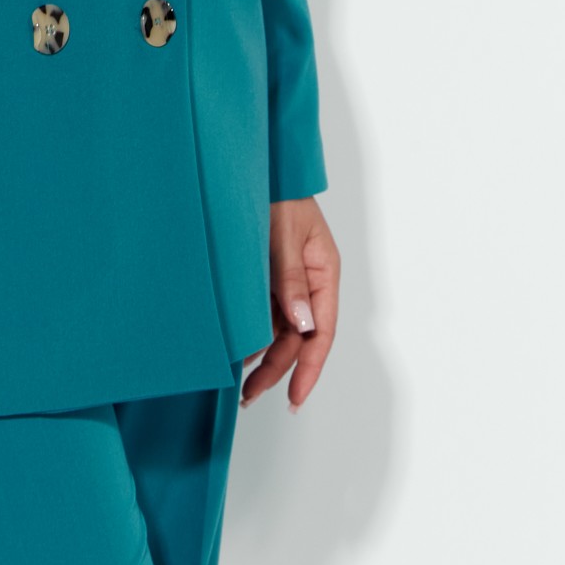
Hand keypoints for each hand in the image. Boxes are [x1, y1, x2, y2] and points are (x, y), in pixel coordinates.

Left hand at [241, 197, 339, 412]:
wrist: (262, 167)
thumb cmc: (277, 194)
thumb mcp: (283, 236)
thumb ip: (291, 280)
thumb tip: (303, 324)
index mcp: (324, 273)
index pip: (322, 333)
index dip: (310, 369)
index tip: (294, 397)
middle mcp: (310, 282)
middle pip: (299, 337)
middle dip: (278, 369)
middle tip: (251, 396)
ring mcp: (290, 279)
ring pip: (281, 329)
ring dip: (264, 356)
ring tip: (241, 384)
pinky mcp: (270, 274)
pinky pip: (266, 312)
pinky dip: (255, 333)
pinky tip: (239, 350)